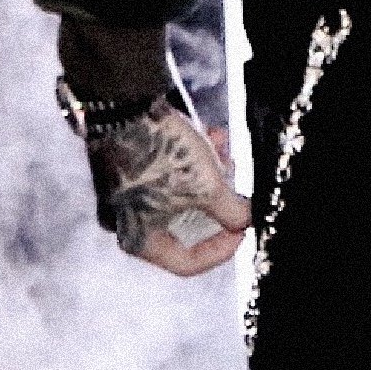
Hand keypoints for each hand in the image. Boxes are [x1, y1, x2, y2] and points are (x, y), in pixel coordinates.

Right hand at [87, 101, 251, 276]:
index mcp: (138, 240)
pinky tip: (211, 135)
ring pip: (179, 193)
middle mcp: (126, 222)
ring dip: (207, 175)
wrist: (124, 106)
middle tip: (236, 187)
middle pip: (184, 225)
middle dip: (216, 202)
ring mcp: (125, 194)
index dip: (221, 249)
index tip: (241, 229)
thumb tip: (246, 218)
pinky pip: (166, 172)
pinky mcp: (128, 165)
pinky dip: (190, 159)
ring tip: (225, 151)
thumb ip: (232, 211)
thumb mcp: (207, 187)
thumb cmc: (160, 155)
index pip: (186, 263)